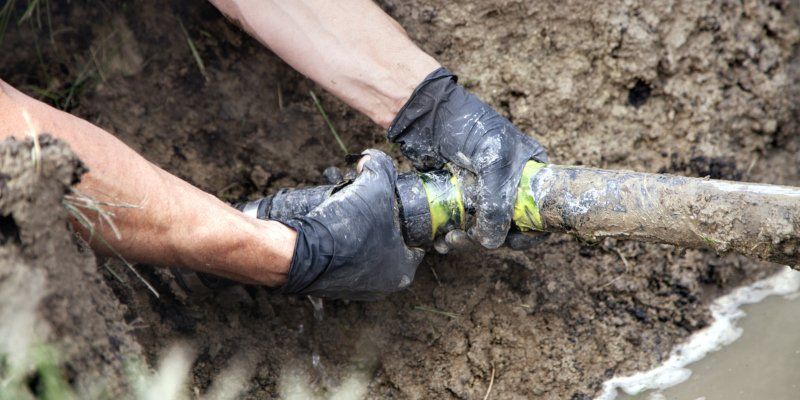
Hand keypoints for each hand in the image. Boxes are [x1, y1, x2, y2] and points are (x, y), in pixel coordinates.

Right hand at [280, 149, 423, 299]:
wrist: (300, 254)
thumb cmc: (347, 228)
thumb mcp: (374, 187)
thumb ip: (381, 167)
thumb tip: (371, 158)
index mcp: (402, 270)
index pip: (414, 241)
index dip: (405, 218)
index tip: (392, 204)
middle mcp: (382, 285)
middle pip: (387, 244)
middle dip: (378, 223)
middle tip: (365, 205)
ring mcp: (355, 289)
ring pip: (363, 252)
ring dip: (356, 234)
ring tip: (345, 213)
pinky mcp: (330, 286)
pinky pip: (341, 260)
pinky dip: (337, 245)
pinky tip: (330, 228)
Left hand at [388, 68, 546, 248]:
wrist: (426, 114)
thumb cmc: (468, 127)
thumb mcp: (494, 161)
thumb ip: (497, 202)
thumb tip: (491, 242)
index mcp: (530, 173)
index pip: (541, 212)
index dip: (530, 233)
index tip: (511, 242)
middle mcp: (509, 186)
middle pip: (509, 228)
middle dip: (489, 239)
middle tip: (466, 239)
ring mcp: (482, 193)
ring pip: (482, 231)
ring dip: (467, 241)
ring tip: (448, 240)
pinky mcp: (458, 198)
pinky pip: (460, 226)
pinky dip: (451, 236)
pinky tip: (439, 239)